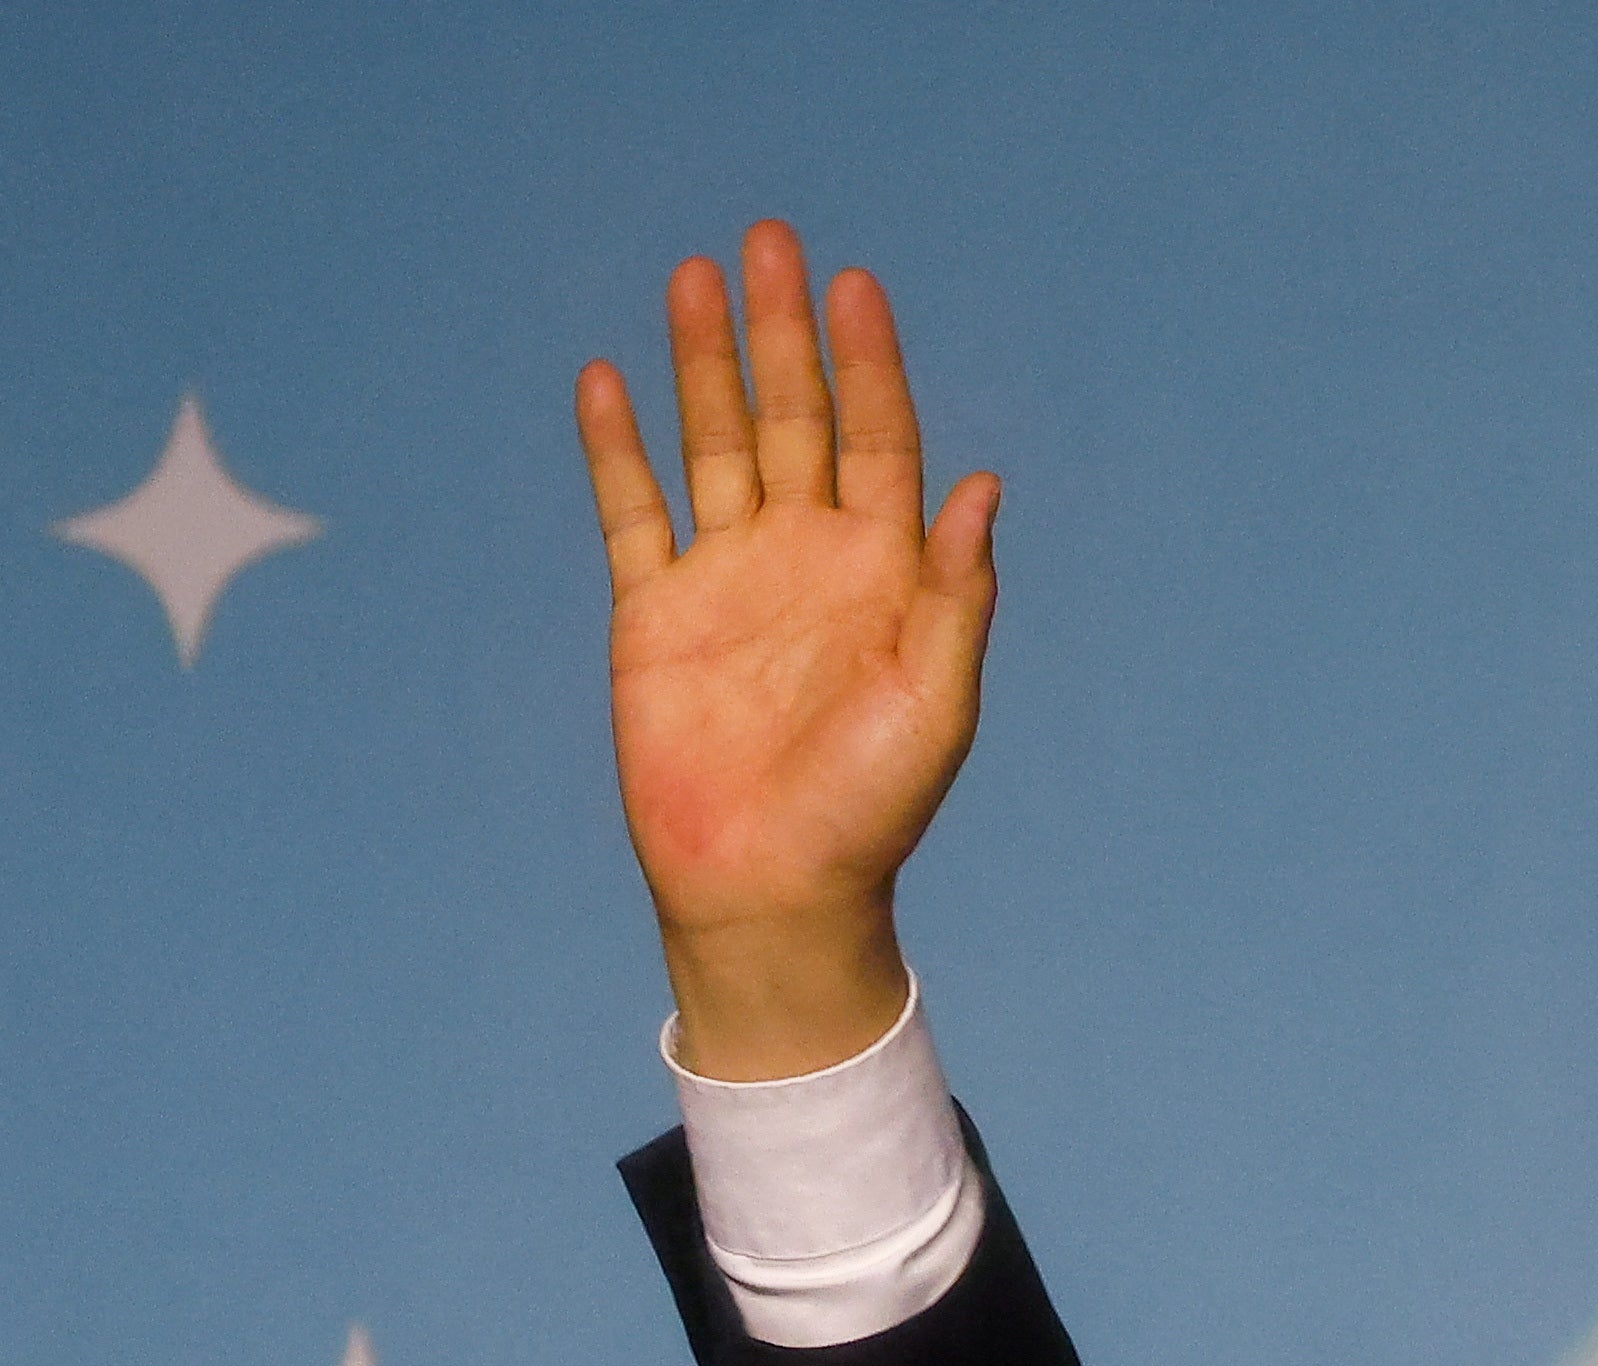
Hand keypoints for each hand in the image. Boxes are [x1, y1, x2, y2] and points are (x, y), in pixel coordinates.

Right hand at [576, 222, 997, 1077]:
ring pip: (712, 443)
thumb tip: (981, 489)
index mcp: (884, 573)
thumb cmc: (870, 808)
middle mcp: (807, 558)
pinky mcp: (655, 612)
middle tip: (774, 240)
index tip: (857, 286)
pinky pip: (632, 511)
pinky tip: (607, 378)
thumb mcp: (935, 703)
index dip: (869, 365)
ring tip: (696, 276)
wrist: (773, 885)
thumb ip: (956, 596)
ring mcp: (729, 578)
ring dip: (704, 362)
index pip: (878, 441)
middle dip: (784, 334)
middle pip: (792, 418)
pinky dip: (618, 447)